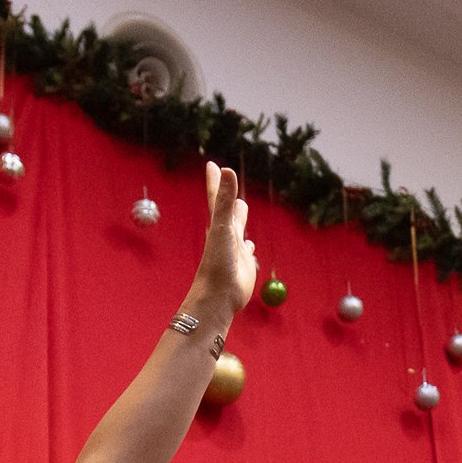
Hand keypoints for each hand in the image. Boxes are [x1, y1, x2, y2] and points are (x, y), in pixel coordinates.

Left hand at [189, 159, 257, 319]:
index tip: (212, 165)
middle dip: (228, 196)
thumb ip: (225, 200)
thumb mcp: (223, 227)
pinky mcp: (245, 265)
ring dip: (240, 218)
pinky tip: (249, 246)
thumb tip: (227, 169)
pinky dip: (249, 246)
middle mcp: (227, 235)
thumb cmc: (218, 262)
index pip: (218, 197)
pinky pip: (247, 251)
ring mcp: (236, 250)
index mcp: (219, 224)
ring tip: (241, 208)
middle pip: (229, 210)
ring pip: (239, 228)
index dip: (216, 181)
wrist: (219, 296)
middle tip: (226, 183)